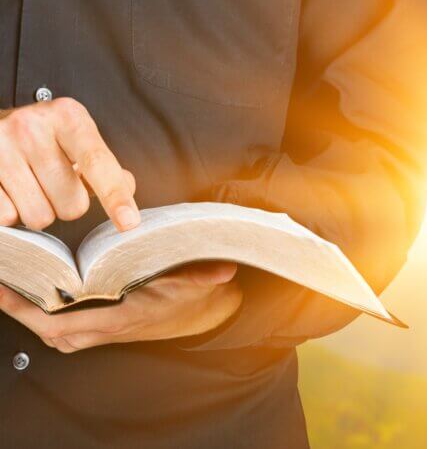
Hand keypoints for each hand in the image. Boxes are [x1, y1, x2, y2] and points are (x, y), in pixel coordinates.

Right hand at [0, 98, 138, 230]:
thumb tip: (127, 188)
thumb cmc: (44, 136)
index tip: (129, 222)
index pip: (97, 163)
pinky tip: (11, 190)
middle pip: (72, 204)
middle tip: (56, 183)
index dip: (115, 197)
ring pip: (40, 217)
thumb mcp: (79, 138)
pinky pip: (7, 218)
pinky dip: (12, 212)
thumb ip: (107, 167)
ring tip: (33, 186)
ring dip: (41, 211)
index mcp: (67, 117)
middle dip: (69, 204)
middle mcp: (31, 127)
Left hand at [0, 262, 241, 352]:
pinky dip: (51, 322)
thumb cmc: (196, 298)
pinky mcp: (110, 327)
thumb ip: (207, 275)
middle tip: (1, 287)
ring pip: (59, 336)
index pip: (67, 323)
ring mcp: (109, 331)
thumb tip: (223, 271)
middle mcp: (112, 328)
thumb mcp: (200, 282)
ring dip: (33, 320)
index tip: (10, 293)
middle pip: (52, 332)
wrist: (206, 315)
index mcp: (125, 317)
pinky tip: (44, 303)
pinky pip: (70, 333)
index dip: (32, 312)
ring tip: (14, 294)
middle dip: (21, 314)